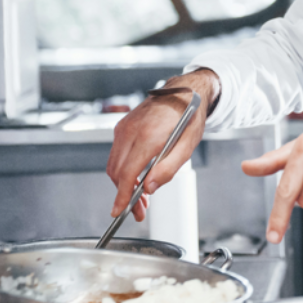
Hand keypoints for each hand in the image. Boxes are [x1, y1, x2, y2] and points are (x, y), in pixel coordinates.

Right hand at [105, 70, 216, 221]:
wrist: (184, 91)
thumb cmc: (189, 116)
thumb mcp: (188, 145)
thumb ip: (169, 168)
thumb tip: (149, 188)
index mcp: (148, 136)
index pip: (127, 173)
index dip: (122, 196)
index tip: (119, 211)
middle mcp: (131, 130)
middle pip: (117, 172)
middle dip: (124, 195)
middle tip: (139, 211)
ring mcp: (124, 127)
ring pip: (114, 165)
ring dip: (123, 184)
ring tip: (140, 198)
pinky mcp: (122, 126)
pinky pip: (117, 154)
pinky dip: (123, 170)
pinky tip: (137, 178)